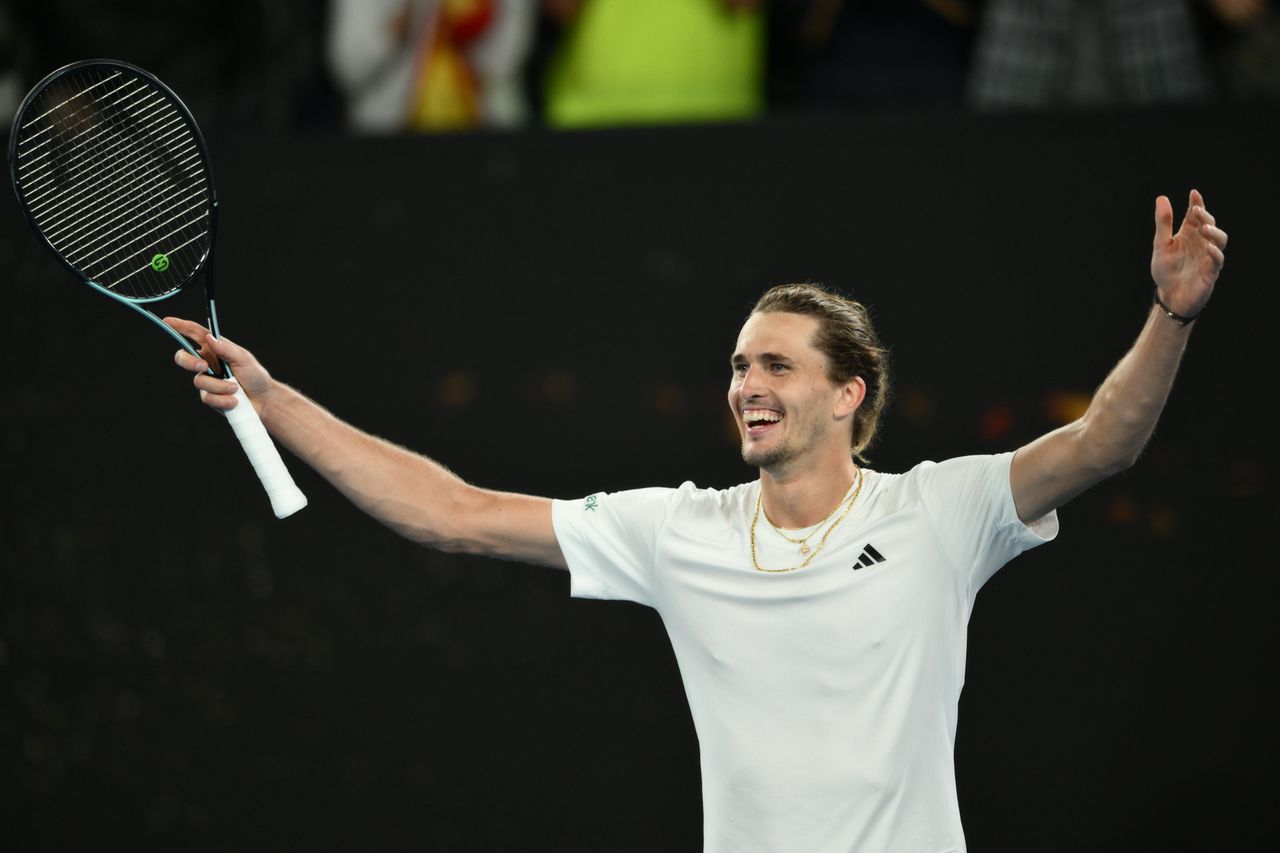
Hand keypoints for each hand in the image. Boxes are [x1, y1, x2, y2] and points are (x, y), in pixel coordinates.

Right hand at [164, 317, 274, 413]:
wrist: (263, 400)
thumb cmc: (255, 375)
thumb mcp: (243, 359)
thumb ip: (226, 349)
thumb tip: (210, 338)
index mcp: (214, 349)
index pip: (195, 335)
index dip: (180, 326)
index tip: (168, 320)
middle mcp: (207, 363)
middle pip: (183, 358)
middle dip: (190, 362)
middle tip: (204, 367)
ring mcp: (207, 380)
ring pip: (199, 381)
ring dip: (220, 386)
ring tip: (236, 388)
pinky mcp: (209, 397)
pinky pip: (208, 398)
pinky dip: (222, 400)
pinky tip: (234, 401)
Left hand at [1151, 189, 1227, 318]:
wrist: (1170, 296)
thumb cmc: (1166, 270)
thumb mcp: (1161, 245)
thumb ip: (1163, 223)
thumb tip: (1162, 198)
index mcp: (1189, 234)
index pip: (1195, 215)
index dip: (1196, 203)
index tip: (1193, 193)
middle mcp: (1201, 242)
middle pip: (1210, 224)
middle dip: (1205, 215)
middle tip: (1196, 210)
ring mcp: (1208, 256)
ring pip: (1220, 240)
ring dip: (1214, 232)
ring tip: (1203, 228)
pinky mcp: (1211, 271)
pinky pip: (1218, 260)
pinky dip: (1215, 253)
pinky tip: (1208, 248)